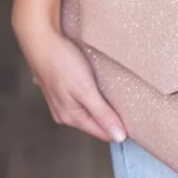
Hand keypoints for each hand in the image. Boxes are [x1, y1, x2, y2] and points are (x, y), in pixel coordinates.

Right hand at [13, 15, 127, 144]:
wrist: (40, 40)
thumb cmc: (62, 62)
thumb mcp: (86, 90)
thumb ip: (102, 113)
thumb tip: (119, 137)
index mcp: (71, 117)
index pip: (102, 132)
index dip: (120, 128)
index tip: (137, 122)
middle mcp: (64, 113)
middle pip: (94, 123)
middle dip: (111, 119)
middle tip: (131, 110)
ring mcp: (60, 101)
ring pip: (87, 111)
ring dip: (101, 107)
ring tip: (117, 100)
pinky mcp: (60, 88)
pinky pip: (81, 99)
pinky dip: (91, 97)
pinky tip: (97, 89)